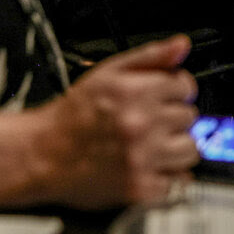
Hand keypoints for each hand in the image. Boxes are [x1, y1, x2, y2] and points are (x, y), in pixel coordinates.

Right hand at [34, 36, 198, 208]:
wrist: (43, 153)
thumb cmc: (74, 113)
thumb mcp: (108, 72)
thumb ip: (150, 57)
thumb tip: (182, 45)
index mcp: (136, 92)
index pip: (186, 86)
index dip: (176, 90)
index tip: (165, 97)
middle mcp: (142, 124)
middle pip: (189, 117)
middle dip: (173, 118)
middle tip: (152, 122)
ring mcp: (143, 159)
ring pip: (191, 150)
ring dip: (176, 147)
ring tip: (154, 145)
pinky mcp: (141, 189)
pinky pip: (179, 183)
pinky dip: (168, 177)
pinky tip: (149, 166)